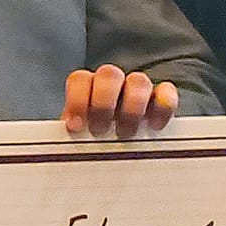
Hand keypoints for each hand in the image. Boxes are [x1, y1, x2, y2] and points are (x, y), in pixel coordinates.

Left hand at [63, 66, 179, 137]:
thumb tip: (58, 150)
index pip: (80, 79)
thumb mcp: (78, 139)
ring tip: (125, 134)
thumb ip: (72, 138)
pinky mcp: (161, 100)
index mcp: (88, 88)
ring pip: (139, 81)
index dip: (77, 100)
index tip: (75, 126)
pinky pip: (167, 92)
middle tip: (100, 130)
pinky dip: (163, 105)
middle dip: (103, 103)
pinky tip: (154, 126)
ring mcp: (138, 89)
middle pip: (110, 75)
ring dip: (132, 108)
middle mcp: (113, 84)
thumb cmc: (94, 142)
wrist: (114, 147)